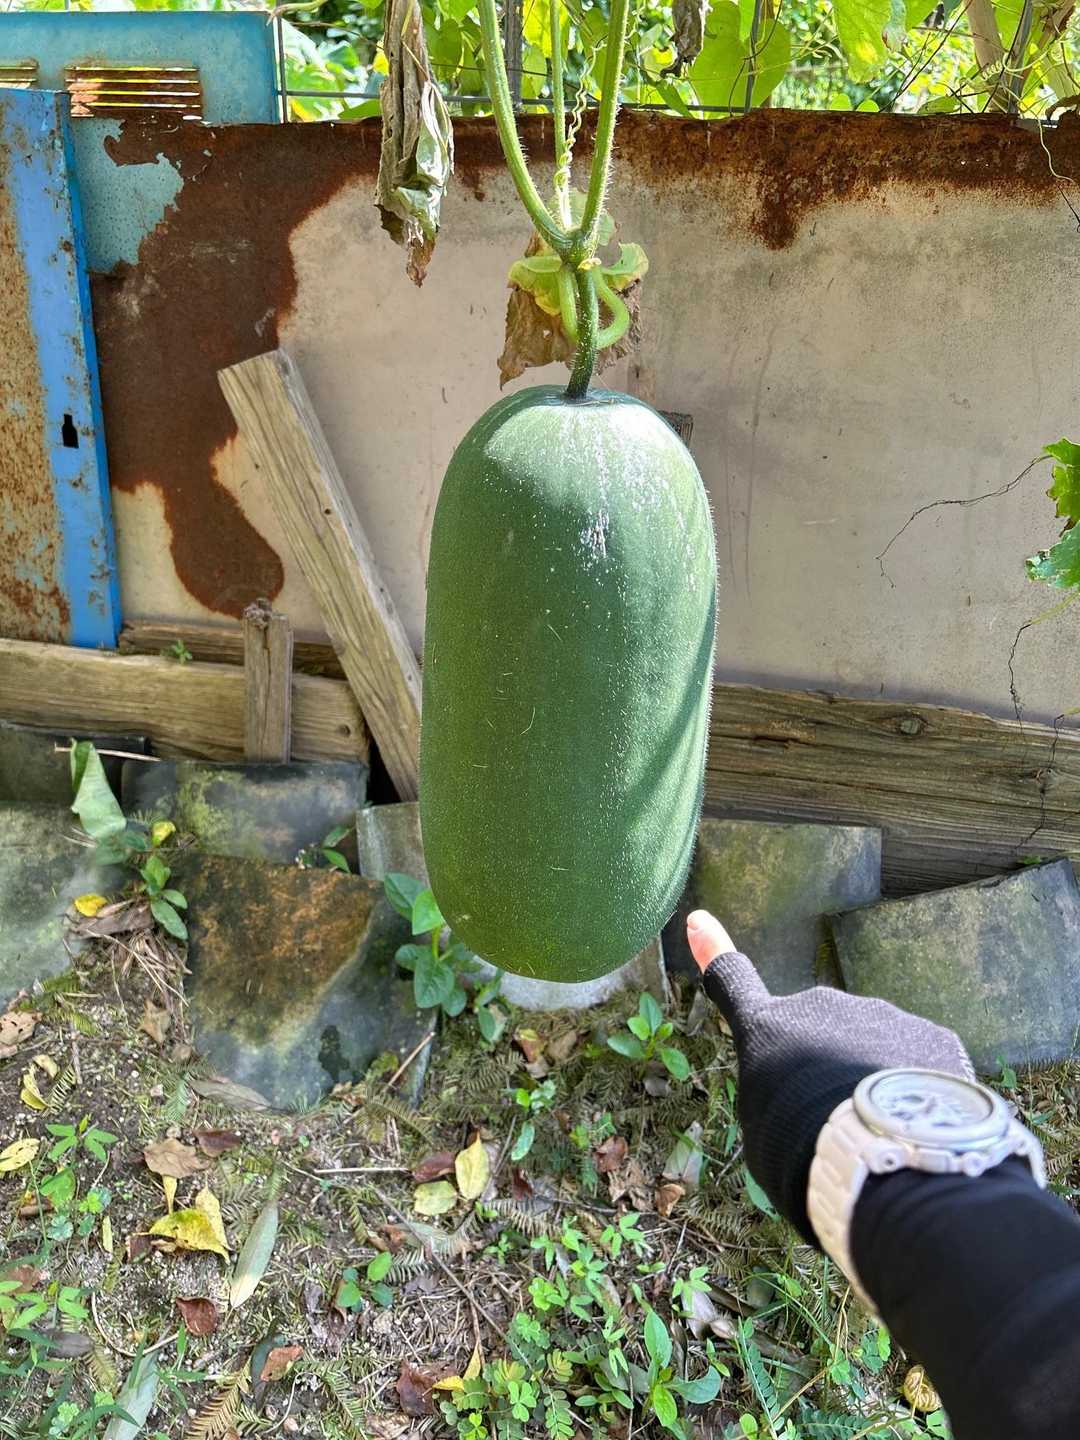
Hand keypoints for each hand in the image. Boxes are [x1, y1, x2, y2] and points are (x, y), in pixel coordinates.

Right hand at [686, 910, 974, 1242]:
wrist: (883, 1155)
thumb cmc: (802, 1152)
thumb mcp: (764, 1131)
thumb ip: (778, 1097)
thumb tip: (801, 1095)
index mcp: (768, 1027)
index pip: (732, 981)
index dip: (712, 949)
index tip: (698, 918)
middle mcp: (823, 1006)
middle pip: (821, 1032)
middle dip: (828, 1065)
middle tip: (838, 1123)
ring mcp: (882, 1015)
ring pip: (875, 1046)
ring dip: (876, 1079)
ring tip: (883, 1133)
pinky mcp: (933, 1036)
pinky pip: (921, 1063)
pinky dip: (919, 1090)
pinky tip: (922, 1128)